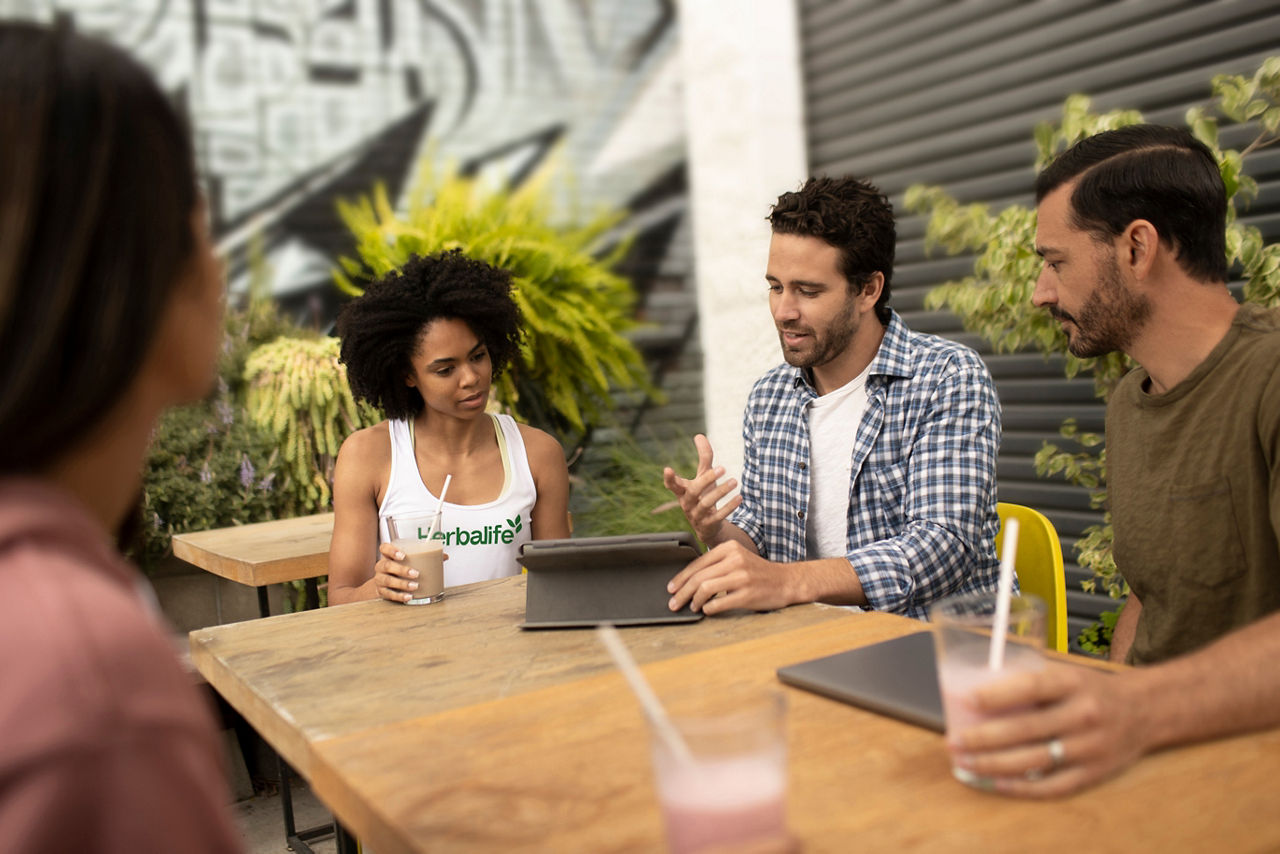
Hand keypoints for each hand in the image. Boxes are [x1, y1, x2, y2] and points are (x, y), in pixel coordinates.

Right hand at [372, 542, 449, 603]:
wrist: (385, 584)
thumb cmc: (400, 569)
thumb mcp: (410, 561)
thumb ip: (426, 557)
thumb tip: (444, 556)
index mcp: (388, 556)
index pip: (384, 548)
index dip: (392, 550)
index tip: (403, 555)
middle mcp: (381, 566)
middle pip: (387, 565)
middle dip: (401, 570)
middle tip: (416, 573)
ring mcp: (380, 579)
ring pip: (387, 580)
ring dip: (402, 584)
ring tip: (415, 586)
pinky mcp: (382, 591)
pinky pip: (388, 594)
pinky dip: (399, 596)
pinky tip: (409, 596)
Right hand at [662, 434, 740, 543]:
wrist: (708, 526)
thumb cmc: (703, 495)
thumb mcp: (703, 476)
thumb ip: (703, 457)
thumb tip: (699, 435)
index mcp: (682, 491)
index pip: (672, 485)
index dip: (669, 478)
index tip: (668, 469)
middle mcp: (687, 503)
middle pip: (693, 492)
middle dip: (706, 479)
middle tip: (722, 468)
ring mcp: (697, 515)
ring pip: (707, 503)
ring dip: (722, 491)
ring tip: (735, 481)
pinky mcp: (708, 524)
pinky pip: (719, 516)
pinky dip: (729, 506)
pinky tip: (739, 497)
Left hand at [667, 540, 794, 614]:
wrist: (786, 581)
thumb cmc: (759, 572)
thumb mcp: (738, 558)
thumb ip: (717, 564)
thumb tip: (688, 578)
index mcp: (729, 548)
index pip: (698, 563)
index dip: (681, 578)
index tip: (672, 588)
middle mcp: (735, 559)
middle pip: (698, 577)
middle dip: (682, 592)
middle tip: (674, 603)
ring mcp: (742, 577)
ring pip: (705, 588)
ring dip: (693, 601)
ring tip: (691, 607)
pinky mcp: (747, 594)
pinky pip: (719, 602)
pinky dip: (709, 608)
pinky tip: (707, 610)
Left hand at [948, 662, 1150, 796]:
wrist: (1146, 710)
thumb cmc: (1092, 690)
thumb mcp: (1067, 674)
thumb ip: (1030, 682)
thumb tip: (976, 691)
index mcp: (1073, 683)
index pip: (1032, 687)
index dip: (998, 695)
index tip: (968, 700)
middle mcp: (1083, 715)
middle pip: (1027, 729)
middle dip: (984, 738)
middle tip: (953, 741)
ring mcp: (1090, 748)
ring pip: (1034, 761)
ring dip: (994, 765)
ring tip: (965, 763)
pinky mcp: (1094, 773)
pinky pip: (1052, 786)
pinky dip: (1020, 787)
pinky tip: (994, 784)